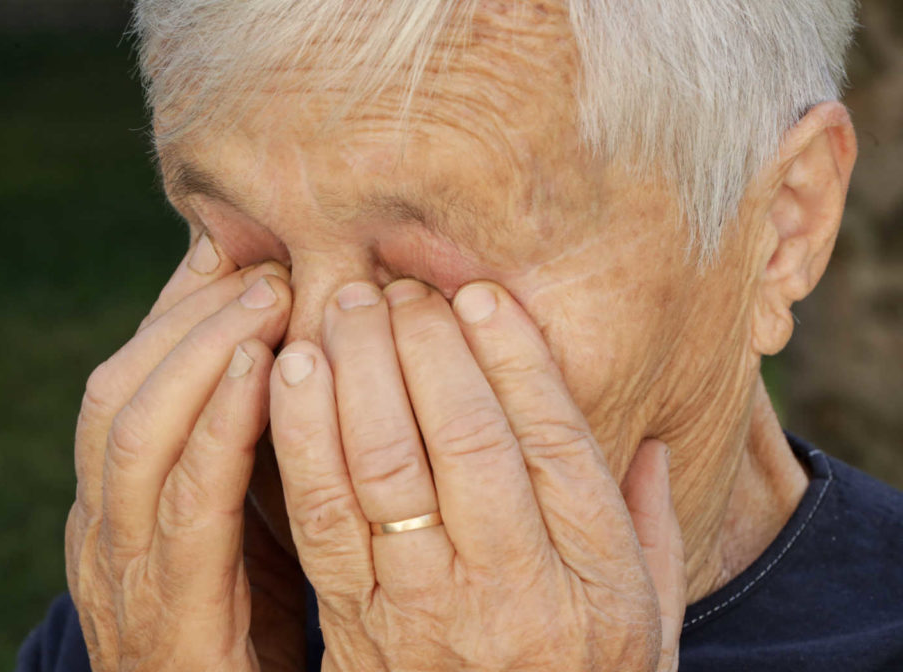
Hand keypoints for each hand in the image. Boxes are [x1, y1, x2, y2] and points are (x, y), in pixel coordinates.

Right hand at [64, 234, 300, 671]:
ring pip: (134, 431)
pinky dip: (217, 427)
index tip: (234, 249)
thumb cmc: (238, 628)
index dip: (177, 309)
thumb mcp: (235, 527)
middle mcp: (100, 525)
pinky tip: (258, 370)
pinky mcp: (168, 616)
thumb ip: (242, 451)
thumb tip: (284, 356)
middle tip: (258, 257)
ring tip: (265, 293)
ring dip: (199, 350)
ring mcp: (122, 571)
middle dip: (186, 315)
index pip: (129, 378)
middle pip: (117, 388)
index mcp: (113, 500)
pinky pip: (186, 505)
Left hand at [268, 279, 685, 670]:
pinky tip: (294, 369)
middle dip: (426, 343)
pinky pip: (320, 514)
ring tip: (346, 304)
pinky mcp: (351, 619)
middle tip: (400, 286)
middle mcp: (509, 586)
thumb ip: (652, 529)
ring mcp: (421, 605)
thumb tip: (653, 439)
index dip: (512, 355)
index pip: (550, 439)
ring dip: (359, 368)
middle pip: (463, 435)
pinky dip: (301, 432)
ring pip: (383, 462)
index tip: (478, 294)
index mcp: (594, 580)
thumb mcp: (648, 625)